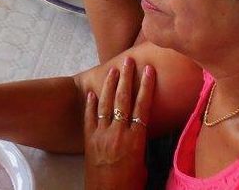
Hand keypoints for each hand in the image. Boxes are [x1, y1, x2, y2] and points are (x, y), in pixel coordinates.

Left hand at [83, 58, 154, 189]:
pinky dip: (90, 104)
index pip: (143, 107)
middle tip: (129, 61)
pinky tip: (91, 92)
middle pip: (123, 100)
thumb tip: (139, 129)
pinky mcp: (89, 141)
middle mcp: (118, 133)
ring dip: (110, 85)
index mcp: (135, 140)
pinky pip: (89, 118)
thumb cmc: (130, 185)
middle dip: (127, 78)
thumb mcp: (142, 164)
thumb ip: (140, 143)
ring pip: (105, 104)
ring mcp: (101, 135)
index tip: (149, 70)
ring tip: (113, 70)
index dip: (146, 87)